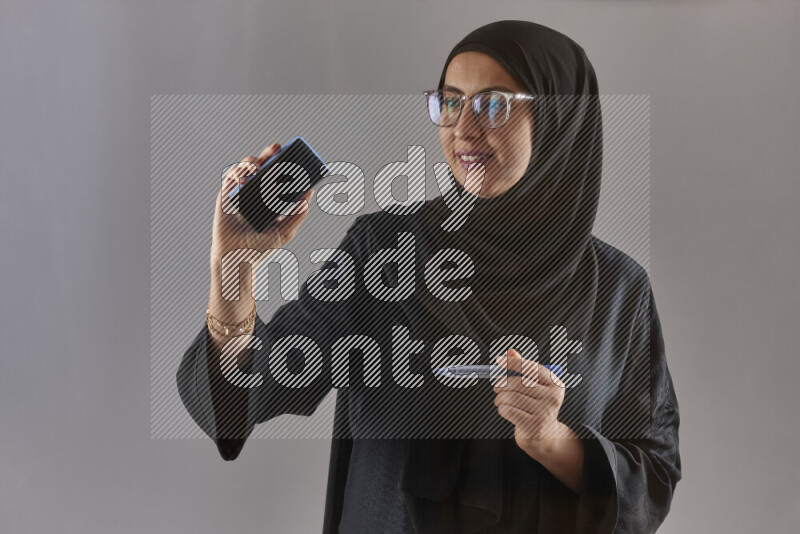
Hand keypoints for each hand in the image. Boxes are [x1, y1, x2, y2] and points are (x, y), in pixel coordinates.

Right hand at [206, 143, 313, 332]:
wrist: (238, 258)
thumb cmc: (261, 246)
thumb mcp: (286, 232)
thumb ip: (299, 213)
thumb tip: (310, 193)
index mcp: (273, 195)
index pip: (280, 172)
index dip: (285, 160)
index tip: (293, 153)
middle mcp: (257, 189)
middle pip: (264, 164)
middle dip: (269, 152)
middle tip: (276, 148)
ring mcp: (241, 190)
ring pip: (246, 166)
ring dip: (251, 161)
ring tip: (257, 168)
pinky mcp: (226, 194)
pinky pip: (230, 176)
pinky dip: (236, 172)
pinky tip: (243, 179)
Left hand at [493, 349, 572, 455]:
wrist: (545, 436)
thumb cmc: (536, 406)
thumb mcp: (534, 386)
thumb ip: (523, 368)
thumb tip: (510, 352)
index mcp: (555, 384)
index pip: (531, 368)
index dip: (513, 363)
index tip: (499, 360)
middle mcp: (553, 398)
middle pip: (518, 383)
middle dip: (502, 383)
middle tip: (496, 387)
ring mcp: (544, 413)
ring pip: (510, 397)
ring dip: (499, 397)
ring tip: (500, 400)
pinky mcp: (533, 426)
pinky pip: (507, 410)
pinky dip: (501, 408)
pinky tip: (504, 409)